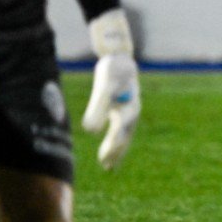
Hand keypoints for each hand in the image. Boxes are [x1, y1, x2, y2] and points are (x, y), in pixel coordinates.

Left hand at [82, 8, 139, 168]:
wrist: (119, 54)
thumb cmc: (112, 69)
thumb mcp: (103, 87)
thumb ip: (97, 108)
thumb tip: (89, 131)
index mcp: (131, 108)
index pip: (121, 133)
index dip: (113, 147)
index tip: (105, 161)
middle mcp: (132, 111)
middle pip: (125, 136)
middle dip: (116, 151)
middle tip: (107, 167)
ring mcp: (128, 109)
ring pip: (123, 133)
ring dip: (117, 147)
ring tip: (108, 163)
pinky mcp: (122, 105)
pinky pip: (120, 126)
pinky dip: (115, 137)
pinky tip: (109, 142)